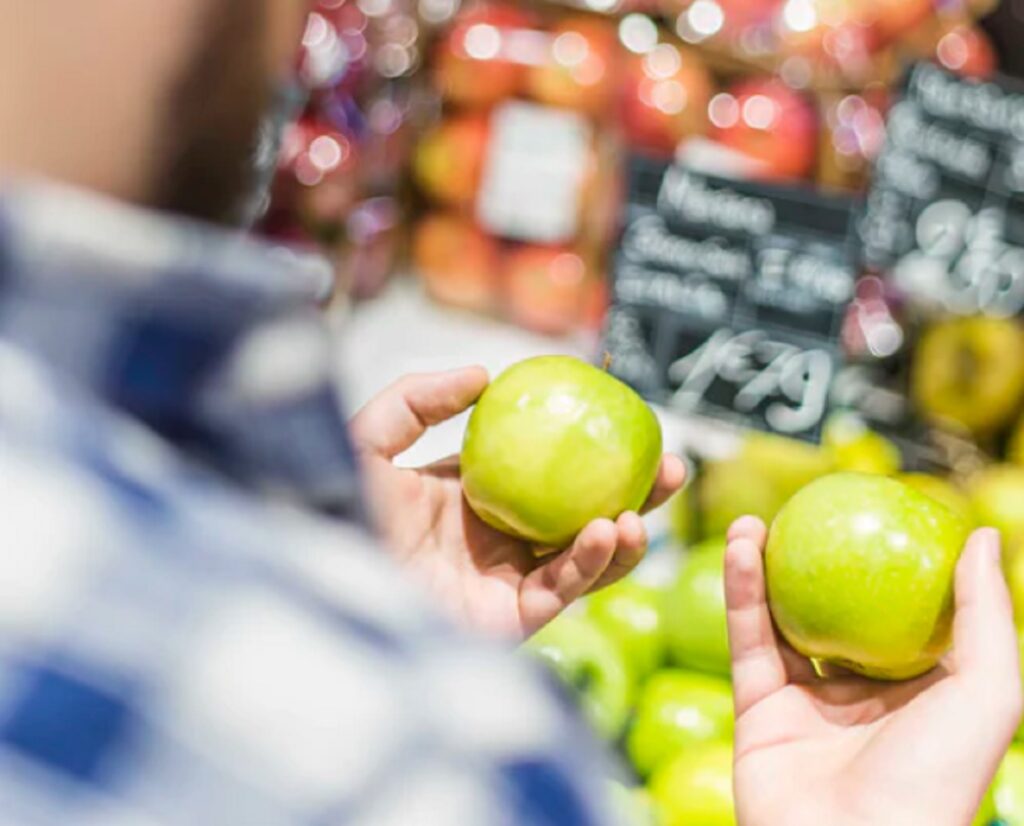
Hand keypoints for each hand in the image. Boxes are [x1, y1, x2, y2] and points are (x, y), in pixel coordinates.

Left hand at [349, 367, 684, 639]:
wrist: (320, 580)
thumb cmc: (332, 510)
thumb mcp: (370, 439)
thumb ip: (418, 399)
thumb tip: (484, 373)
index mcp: (471, 497)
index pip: (544, 469)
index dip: (587, 448)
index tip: (626, 419)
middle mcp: (496, 540)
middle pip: (580, 513)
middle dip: (631, 493)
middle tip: (670, 465)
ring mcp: (505, 581)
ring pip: (584, 558)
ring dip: (625, 534)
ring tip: (645, 507)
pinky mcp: (508, 621)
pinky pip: (563, 589)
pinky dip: (592, 562)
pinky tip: (609, 530)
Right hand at [725, 517, 1022, 825]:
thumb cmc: (935, 781)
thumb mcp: (988, 693)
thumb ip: (986, 615)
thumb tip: (983, 535)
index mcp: (919, 692)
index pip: (901, 614)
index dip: (885, 563)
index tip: (871, 513)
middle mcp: (861, 695)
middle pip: (833, 610)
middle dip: (814, 561)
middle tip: (802, 513)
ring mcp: (806, 703)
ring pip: (780, 620)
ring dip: (765, 568)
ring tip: (754, 521)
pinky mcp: (757, 711)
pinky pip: (748, 640)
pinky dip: (740, 592)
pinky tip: (742, 548)